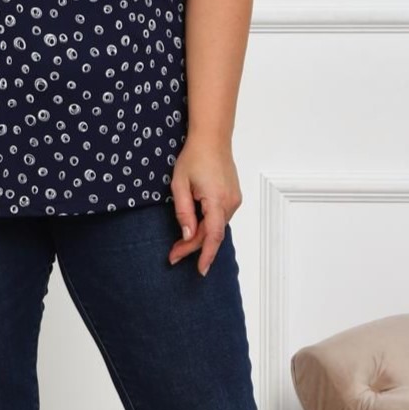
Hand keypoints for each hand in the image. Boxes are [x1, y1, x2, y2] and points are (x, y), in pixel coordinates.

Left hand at [168, 138, 241, 275]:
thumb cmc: (194, 157)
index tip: (200, 270)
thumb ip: (183, 212)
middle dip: (193, 247)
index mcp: (217, 200)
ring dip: (200, 236)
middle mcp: (230, 202)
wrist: (212, 139)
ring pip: (216, 227)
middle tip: (173, 254)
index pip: (213, 235)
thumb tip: (187, 236)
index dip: (206, 255)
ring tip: (180, 244)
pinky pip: (220, 218)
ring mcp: (234, 200)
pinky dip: (208, 226)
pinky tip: (194, 228)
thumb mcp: (179, 185)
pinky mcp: (234, 197)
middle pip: (213, 234)